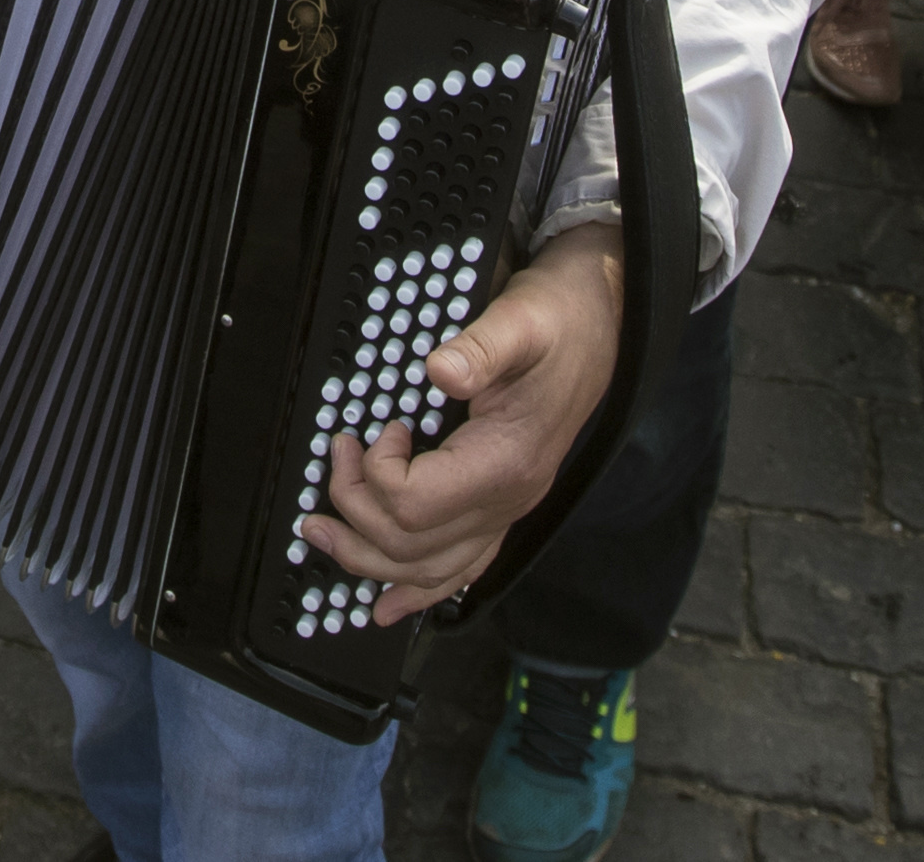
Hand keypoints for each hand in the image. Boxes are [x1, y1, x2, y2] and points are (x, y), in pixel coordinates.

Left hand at [304, 226, 621, 622]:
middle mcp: (507, 501)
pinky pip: (462, 568)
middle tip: (336, 459)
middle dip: (354, 509)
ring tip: (324, 532)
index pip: (416, 504)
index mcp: (506, 462)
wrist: (599, 326)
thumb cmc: (559, 323)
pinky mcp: (502, 506)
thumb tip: (440, 370)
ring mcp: (506, 510)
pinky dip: (420, 590)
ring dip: (367, 558)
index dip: (377, 471)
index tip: (379, 428)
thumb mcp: (522, 320)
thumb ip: (482, 347)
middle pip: (410, 546)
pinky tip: (391, 604)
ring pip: (428, 570)